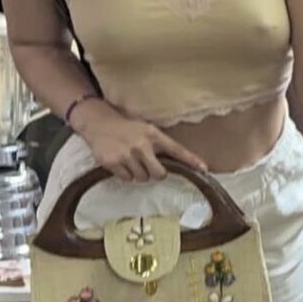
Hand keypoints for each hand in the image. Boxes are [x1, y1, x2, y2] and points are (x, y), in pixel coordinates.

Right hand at [71, 99, 207, 182]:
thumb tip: (175, 162)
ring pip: (142, 178)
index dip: (191, 160)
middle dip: (156, 174)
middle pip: (159, 174)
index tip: (204, 169)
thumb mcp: (145, 129)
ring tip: (132, 161)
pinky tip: (121, 163)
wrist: (98, 122)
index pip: (176, 149)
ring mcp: (126, 154)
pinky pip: (127, 179)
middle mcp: (141, 145)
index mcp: (153, 134)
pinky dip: (125, 175)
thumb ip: (158, 143)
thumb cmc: (126, 127)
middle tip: (150, 167)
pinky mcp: (113, 163)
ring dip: (139, 174)